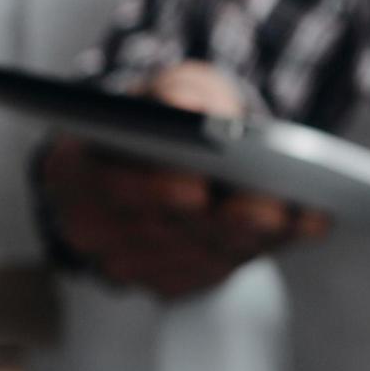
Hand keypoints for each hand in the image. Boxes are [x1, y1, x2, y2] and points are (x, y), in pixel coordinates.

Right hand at [39, 61, 326, 298]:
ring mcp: (124, 260)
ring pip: (195, 257)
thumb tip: (185, 107)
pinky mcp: (166, 283)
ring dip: (251, 238)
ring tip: (297, 216)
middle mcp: (88, 222)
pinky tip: (297, 227)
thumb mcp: (171, 87)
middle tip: (272, 210)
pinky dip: (263, 248)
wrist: (170, 154)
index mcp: (71, 167)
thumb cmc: (167, 119)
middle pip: (160, 230)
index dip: (153, 189)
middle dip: (223, 220)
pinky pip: (217, 273)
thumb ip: (177, 92)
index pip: (106, 184)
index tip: (196, 190)